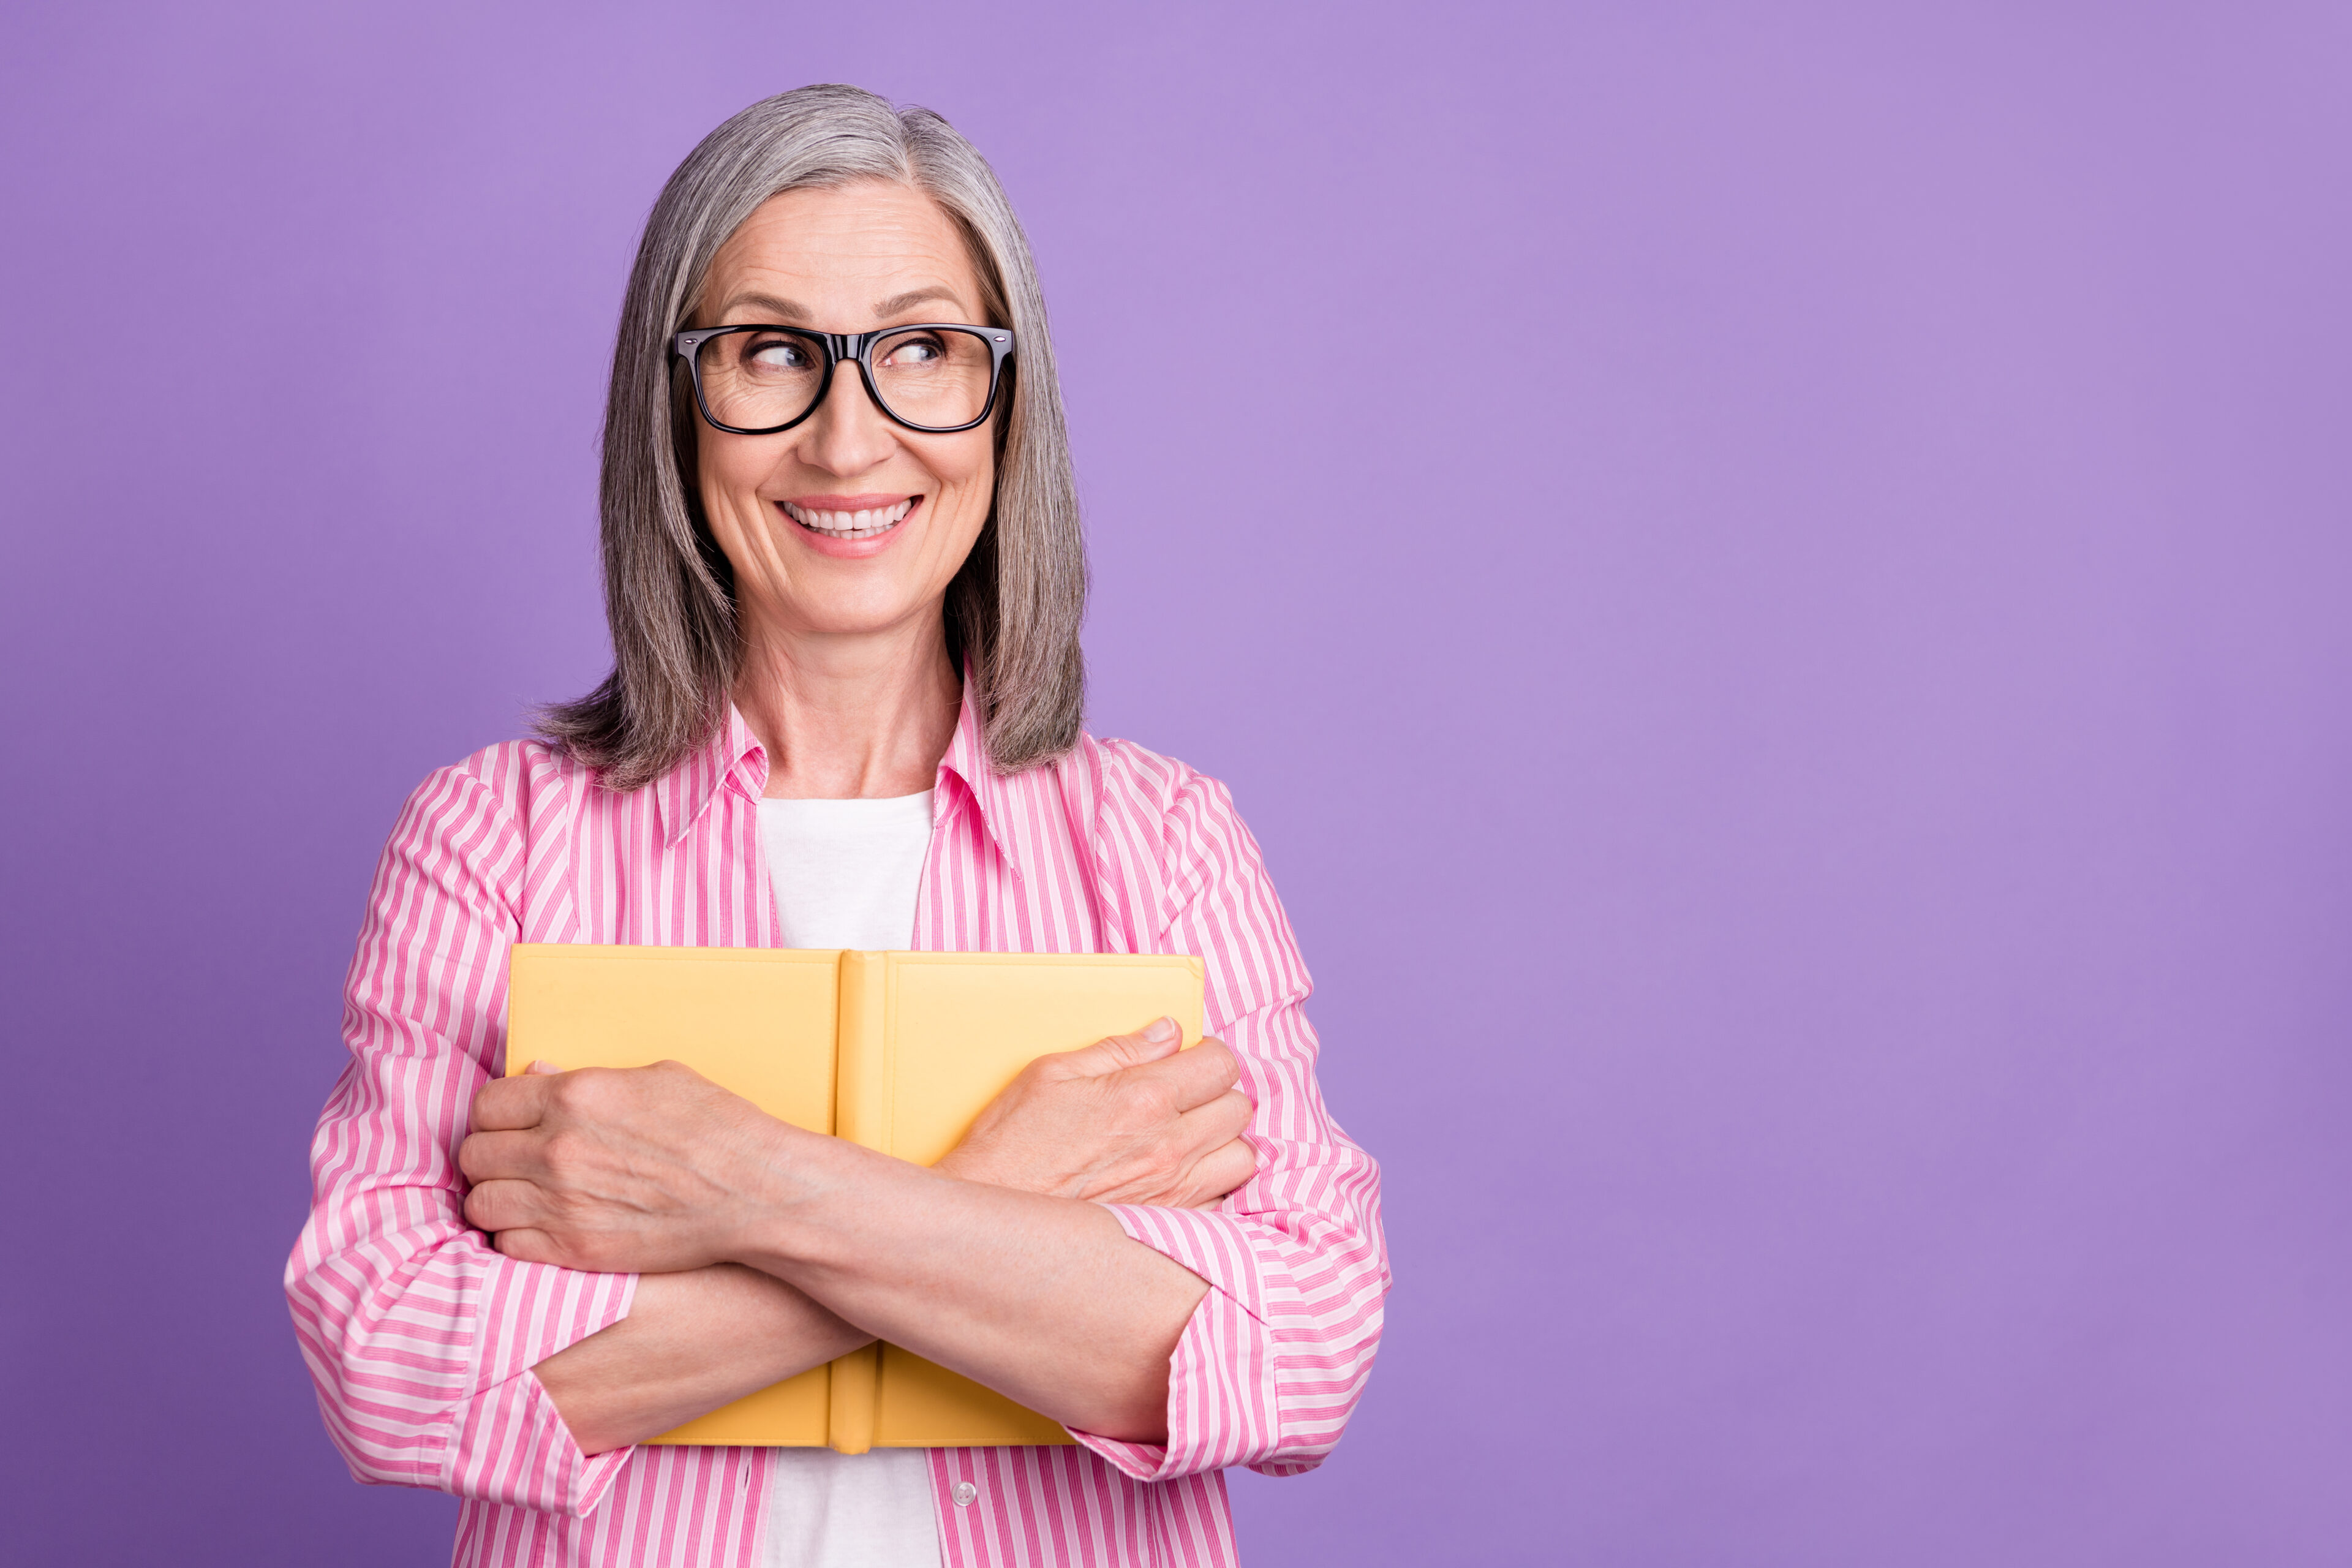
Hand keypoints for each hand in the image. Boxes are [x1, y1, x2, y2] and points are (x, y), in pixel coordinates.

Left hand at [459, 1060, 797, 1273]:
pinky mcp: (574, 1249)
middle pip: (475, 1154)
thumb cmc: (718, 1130)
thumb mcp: (657, 1080)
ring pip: (480, 1203)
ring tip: (523, 1199)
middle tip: (515, 1164)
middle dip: (491, 1157)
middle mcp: (558, 1146)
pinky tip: (543, 1229)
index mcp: (577, 1094)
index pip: (488, 1103)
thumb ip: (587, 1079)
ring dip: (497, 1199)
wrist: (756, 1194)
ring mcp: (562, 1201)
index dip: (495, 1116)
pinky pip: (506, 1245)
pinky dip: (516, 1238)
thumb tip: (539, 1075)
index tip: (509, 1126)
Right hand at [936, 1018, 1256, 1207]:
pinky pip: (1222, 1202)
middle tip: (1190, 1096)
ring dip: (1224, 1143)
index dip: (1210, 1056)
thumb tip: (1167, 1032)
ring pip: (1243, 1157)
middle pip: (1239, 1108)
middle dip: (1219, 1095)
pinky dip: (1212, 1187)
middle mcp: (1169, 1147)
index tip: (1193, 1059)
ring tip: (1192, 1137)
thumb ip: (1119, 1050)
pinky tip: (1180, 1178)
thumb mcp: (1052, 1074)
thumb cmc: (1012, 1143)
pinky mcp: (1168, 1227)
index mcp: (1145, 1098)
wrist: (989, 1214)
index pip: (1221, 1064)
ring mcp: (1173, 1192)